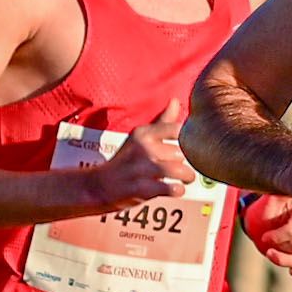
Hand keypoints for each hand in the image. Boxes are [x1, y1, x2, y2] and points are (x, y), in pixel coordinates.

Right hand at [71, 124, 189, 211]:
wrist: (100, 185)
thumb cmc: (126, 159)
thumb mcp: (140, 137)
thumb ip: (162, 121)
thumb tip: (176, 101)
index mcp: (144, 134)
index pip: (176, 129)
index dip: (189, 138)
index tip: (191, 145)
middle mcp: (143, 148)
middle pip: (181, 153)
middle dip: (187, 161)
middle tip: (184, 165)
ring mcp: (143, 169)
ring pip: (180, 170)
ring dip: (187, 177)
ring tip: (186, 179)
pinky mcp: (143, 188)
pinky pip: (172, 188)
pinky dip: (178, 190)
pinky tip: (175, 189)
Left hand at [242, 191, 291, 277]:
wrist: (274, 207)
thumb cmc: (273, 202)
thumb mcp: (274, 196)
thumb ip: (274, 196)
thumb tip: (275, 198)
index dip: (278, 237)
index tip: (264, 237)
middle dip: (280, 248)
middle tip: (265, 243)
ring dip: (287, 261)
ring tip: (271, 255)